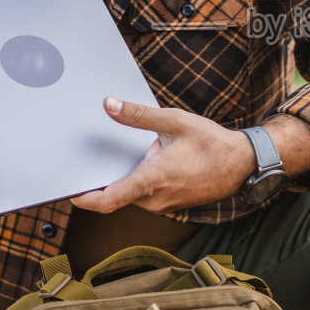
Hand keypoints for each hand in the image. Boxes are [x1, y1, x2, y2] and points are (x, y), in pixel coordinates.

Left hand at [71, 97, 256, 213]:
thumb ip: (137, 116)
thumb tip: (108, 105)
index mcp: (151, 180)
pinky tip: (150, 160)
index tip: (66, 189)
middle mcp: (155, 199)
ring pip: (132, 195)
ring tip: (132, 152)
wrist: (243, 164)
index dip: (82, 198)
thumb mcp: (174, 121)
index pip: (107, 200)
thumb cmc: (212, 144)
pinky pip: (146, 195)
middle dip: (105, 176)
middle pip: (116, 194)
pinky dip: (141, 180)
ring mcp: (163, 205)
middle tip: (94, 156)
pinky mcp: (170, 204)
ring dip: (127, 176)